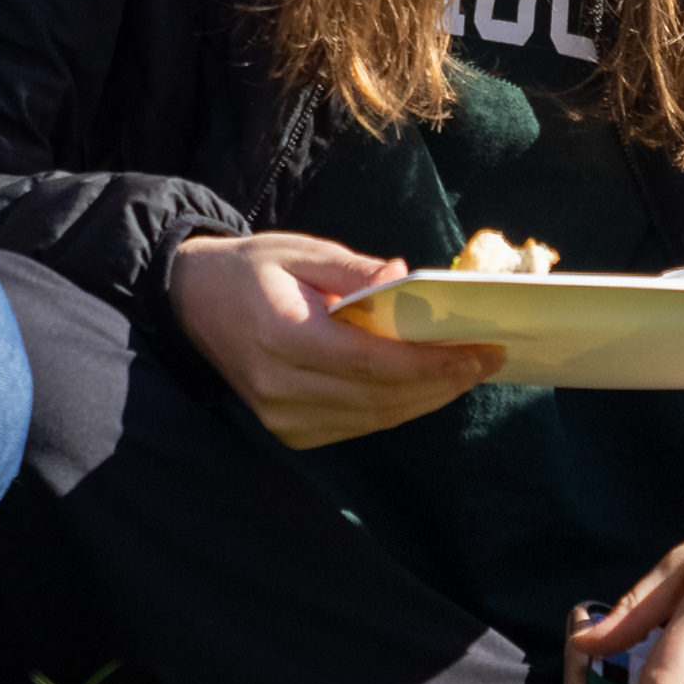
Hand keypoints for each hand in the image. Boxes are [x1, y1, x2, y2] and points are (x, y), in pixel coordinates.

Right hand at [167, 231, 499, 450]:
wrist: (194, 306)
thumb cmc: (253, 270)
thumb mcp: (302, 251)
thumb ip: (355, 271)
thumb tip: (406, 277)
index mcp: (282, 336)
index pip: (370, 361)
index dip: (430, 362)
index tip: (479, 350)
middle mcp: (281, 388)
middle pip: (381, 396)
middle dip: (442, 381)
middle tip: (489, 360)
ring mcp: (283, 418)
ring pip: (375, 417)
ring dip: (427, 397)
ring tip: (469, 372)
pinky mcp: (291, 432)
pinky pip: (359, 424)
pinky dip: (398, 406)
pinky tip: (427, 385)